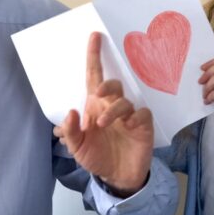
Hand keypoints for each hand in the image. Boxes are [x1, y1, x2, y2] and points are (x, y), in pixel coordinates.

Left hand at [53, 32, 152, 196]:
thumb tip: (71, 112)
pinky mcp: (143, 126)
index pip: (93, 76)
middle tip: (97, 94)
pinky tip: (128, 126)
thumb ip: (70, 131)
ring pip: (124, 100)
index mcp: (94, 106)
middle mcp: (111, 106)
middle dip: (106, 84)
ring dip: (113, 109)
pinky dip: (135, 117)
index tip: (94, 36)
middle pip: (111, 84)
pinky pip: (142, 113)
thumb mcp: (76, 148)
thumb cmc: (96, 157)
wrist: (117, 178)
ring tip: (101, 124)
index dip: (93, 56)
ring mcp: (129, 115)